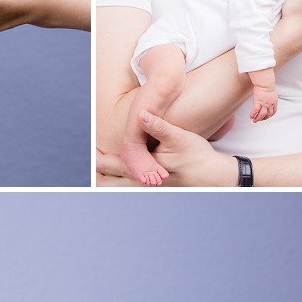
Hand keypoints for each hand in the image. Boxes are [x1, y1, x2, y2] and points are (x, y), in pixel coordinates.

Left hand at [97, 112, 237, 186]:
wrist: (214, 176)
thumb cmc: (197, 156)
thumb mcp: (179, 138)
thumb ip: (158, 126)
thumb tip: (142, 113)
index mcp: (141, 169)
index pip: (109, 166)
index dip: (96, 158)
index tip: (87, 150)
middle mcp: (140, 182)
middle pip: (107, 181)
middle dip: (96, 172)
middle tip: (88, 159)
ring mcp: (145, 187)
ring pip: (116, 187)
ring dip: (105, 178)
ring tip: (96, 169)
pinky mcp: (152, 187)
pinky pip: (127, 187)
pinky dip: (117, 180)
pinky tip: (115, 174)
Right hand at [250, 83, 277, 122]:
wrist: (265, 83)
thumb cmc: (268, 85)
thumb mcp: (272, 93)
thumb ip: (271, 97)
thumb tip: (269, 98)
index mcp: (274, 102)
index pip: (273, 112)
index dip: (269, 116)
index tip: (266, 117)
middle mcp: (270, 104)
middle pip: (268, 115)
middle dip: (263, 119)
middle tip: (259, 120)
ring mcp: (264, 104)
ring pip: (262, 115)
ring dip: (258, 119)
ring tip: (254, 120)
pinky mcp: (258, 102)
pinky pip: (255, 111)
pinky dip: (253, 115)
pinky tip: (250, 117)